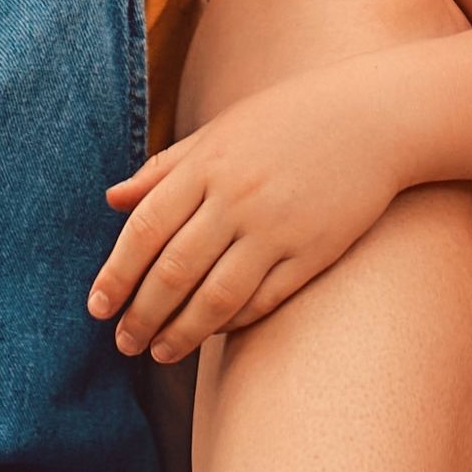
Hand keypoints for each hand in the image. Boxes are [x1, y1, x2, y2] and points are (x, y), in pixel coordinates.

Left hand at [90, 94, 410, 357]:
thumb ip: (165, 168)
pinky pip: (265, 299)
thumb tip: (112, 200)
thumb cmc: (289, 120)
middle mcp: (237, 199)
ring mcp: (278, 228)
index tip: (97, 309)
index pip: (146, 230)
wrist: (374, 118)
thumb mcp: (221, 131)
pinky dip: (233, 322)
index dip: (116, 274)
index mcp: (207, 165)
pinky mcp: (314, 251)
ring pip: (217, 296)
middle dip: (142, 314)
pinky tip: (213, 334)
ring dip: (182, 332)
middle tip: (123, 343)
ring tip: (160, 353)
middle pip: (174, 270)